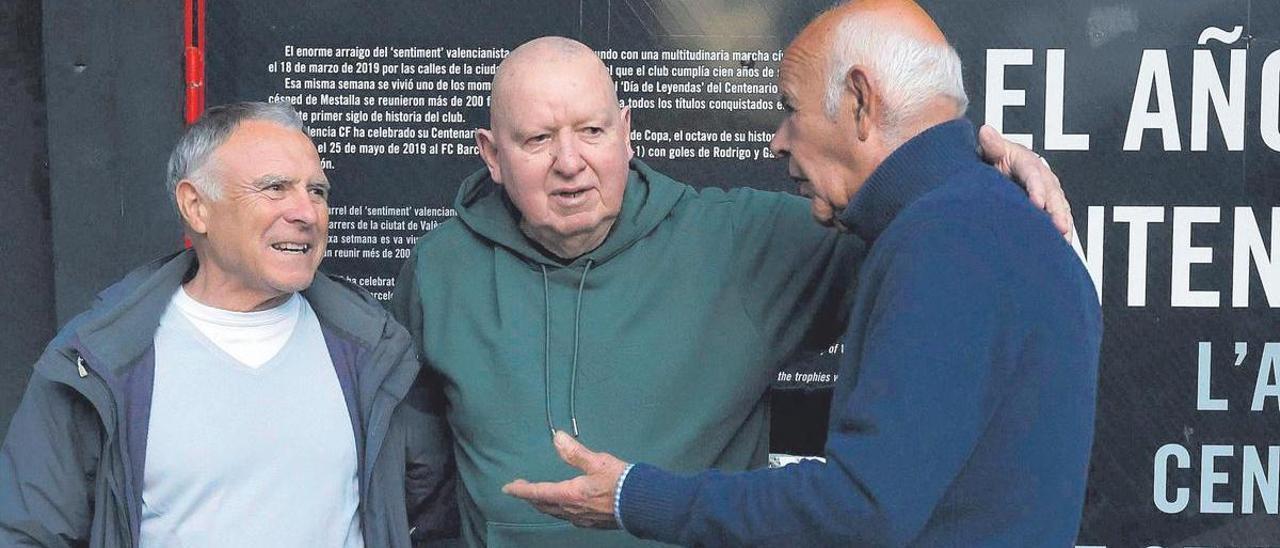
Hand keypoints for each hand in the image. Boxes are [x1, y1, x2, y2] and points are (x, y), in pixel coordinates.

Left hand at [502, 431, 628, 528]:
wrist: (644, 504)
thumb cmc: (622, 482)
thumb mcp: (598, 462)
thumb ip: (575, 452)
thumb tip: (558, 438)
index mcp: (570, 495)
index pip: (537, 493)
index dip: (521, 490)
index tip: (508, 488)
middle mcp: (573, 510)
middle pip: (544, 505)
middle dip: (531, 497)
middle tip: (521, 490)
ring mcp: (583, 519)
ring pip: (556, 513)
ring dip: (544, 504)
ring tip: (540, 497)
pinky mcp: (594, 523)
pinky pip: (569, 517)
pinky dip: (560, 509)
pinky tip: (566, 506)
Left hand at [977, 125, 1073, 239]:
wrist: (999, 165)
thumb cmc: (996, 158)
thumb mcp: (993, 150)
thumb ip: (992, 144)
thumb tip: (985, 132)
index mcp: (1028, 163)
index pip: (1034, 175)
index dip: (1037, 189)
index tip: (1037, 203)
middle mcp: (1043, 177)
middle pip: (1053, 194)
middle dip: (1057, 211)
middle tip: (1059, 227)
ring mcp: (1049, 191)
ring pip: (1060, 207)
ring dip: (1064, 223)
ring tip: (1065, 239)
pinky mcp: (1049, 205)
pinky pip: (1060, 217)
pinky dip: (1063, 231)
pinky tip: (1065, 245)